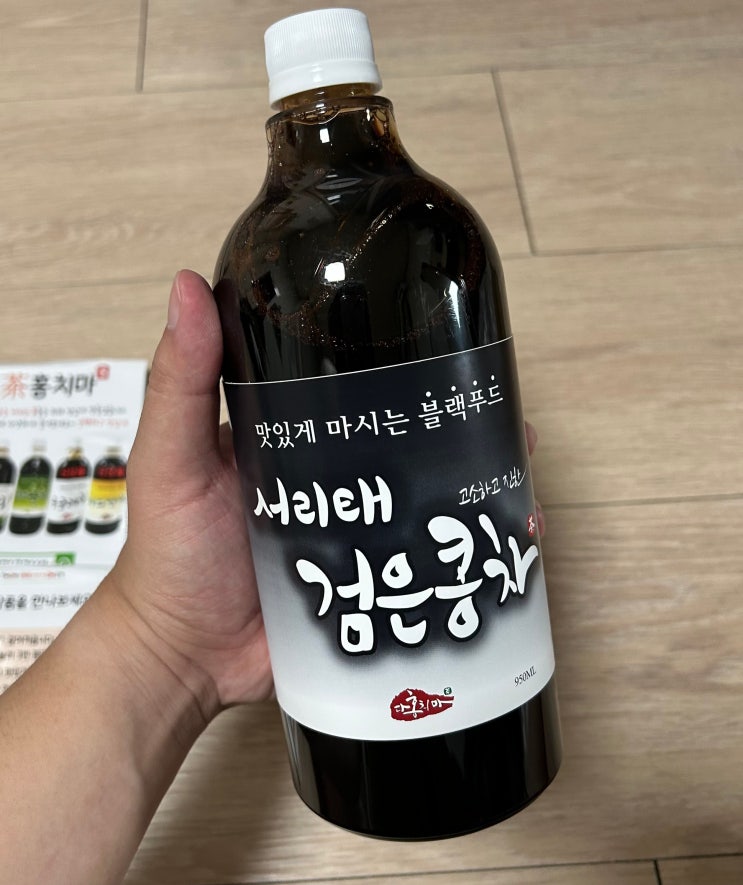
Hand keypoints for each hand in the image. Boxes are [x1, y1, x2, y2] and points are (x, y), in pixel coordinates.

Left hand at [110, 269, 544, 719]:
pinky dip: (465, 548)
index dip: (399, 363)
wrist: (186, 657)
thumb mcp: (173, 459)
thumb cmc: (171, 555)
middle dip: (456, 422)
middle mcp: (329, 476)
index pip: (352, 383)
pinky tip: (509, 536)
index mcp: (291, 434)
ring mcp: (354, 530)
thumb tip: (188, 284)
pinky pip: (425, 558)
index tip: (446, 341)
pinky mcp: (369, 580)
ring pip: (426, 495)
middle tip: (501, 412)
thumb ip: (181, 381)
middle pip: (403, 437)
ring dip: (474, 481)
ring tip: (515, 470)